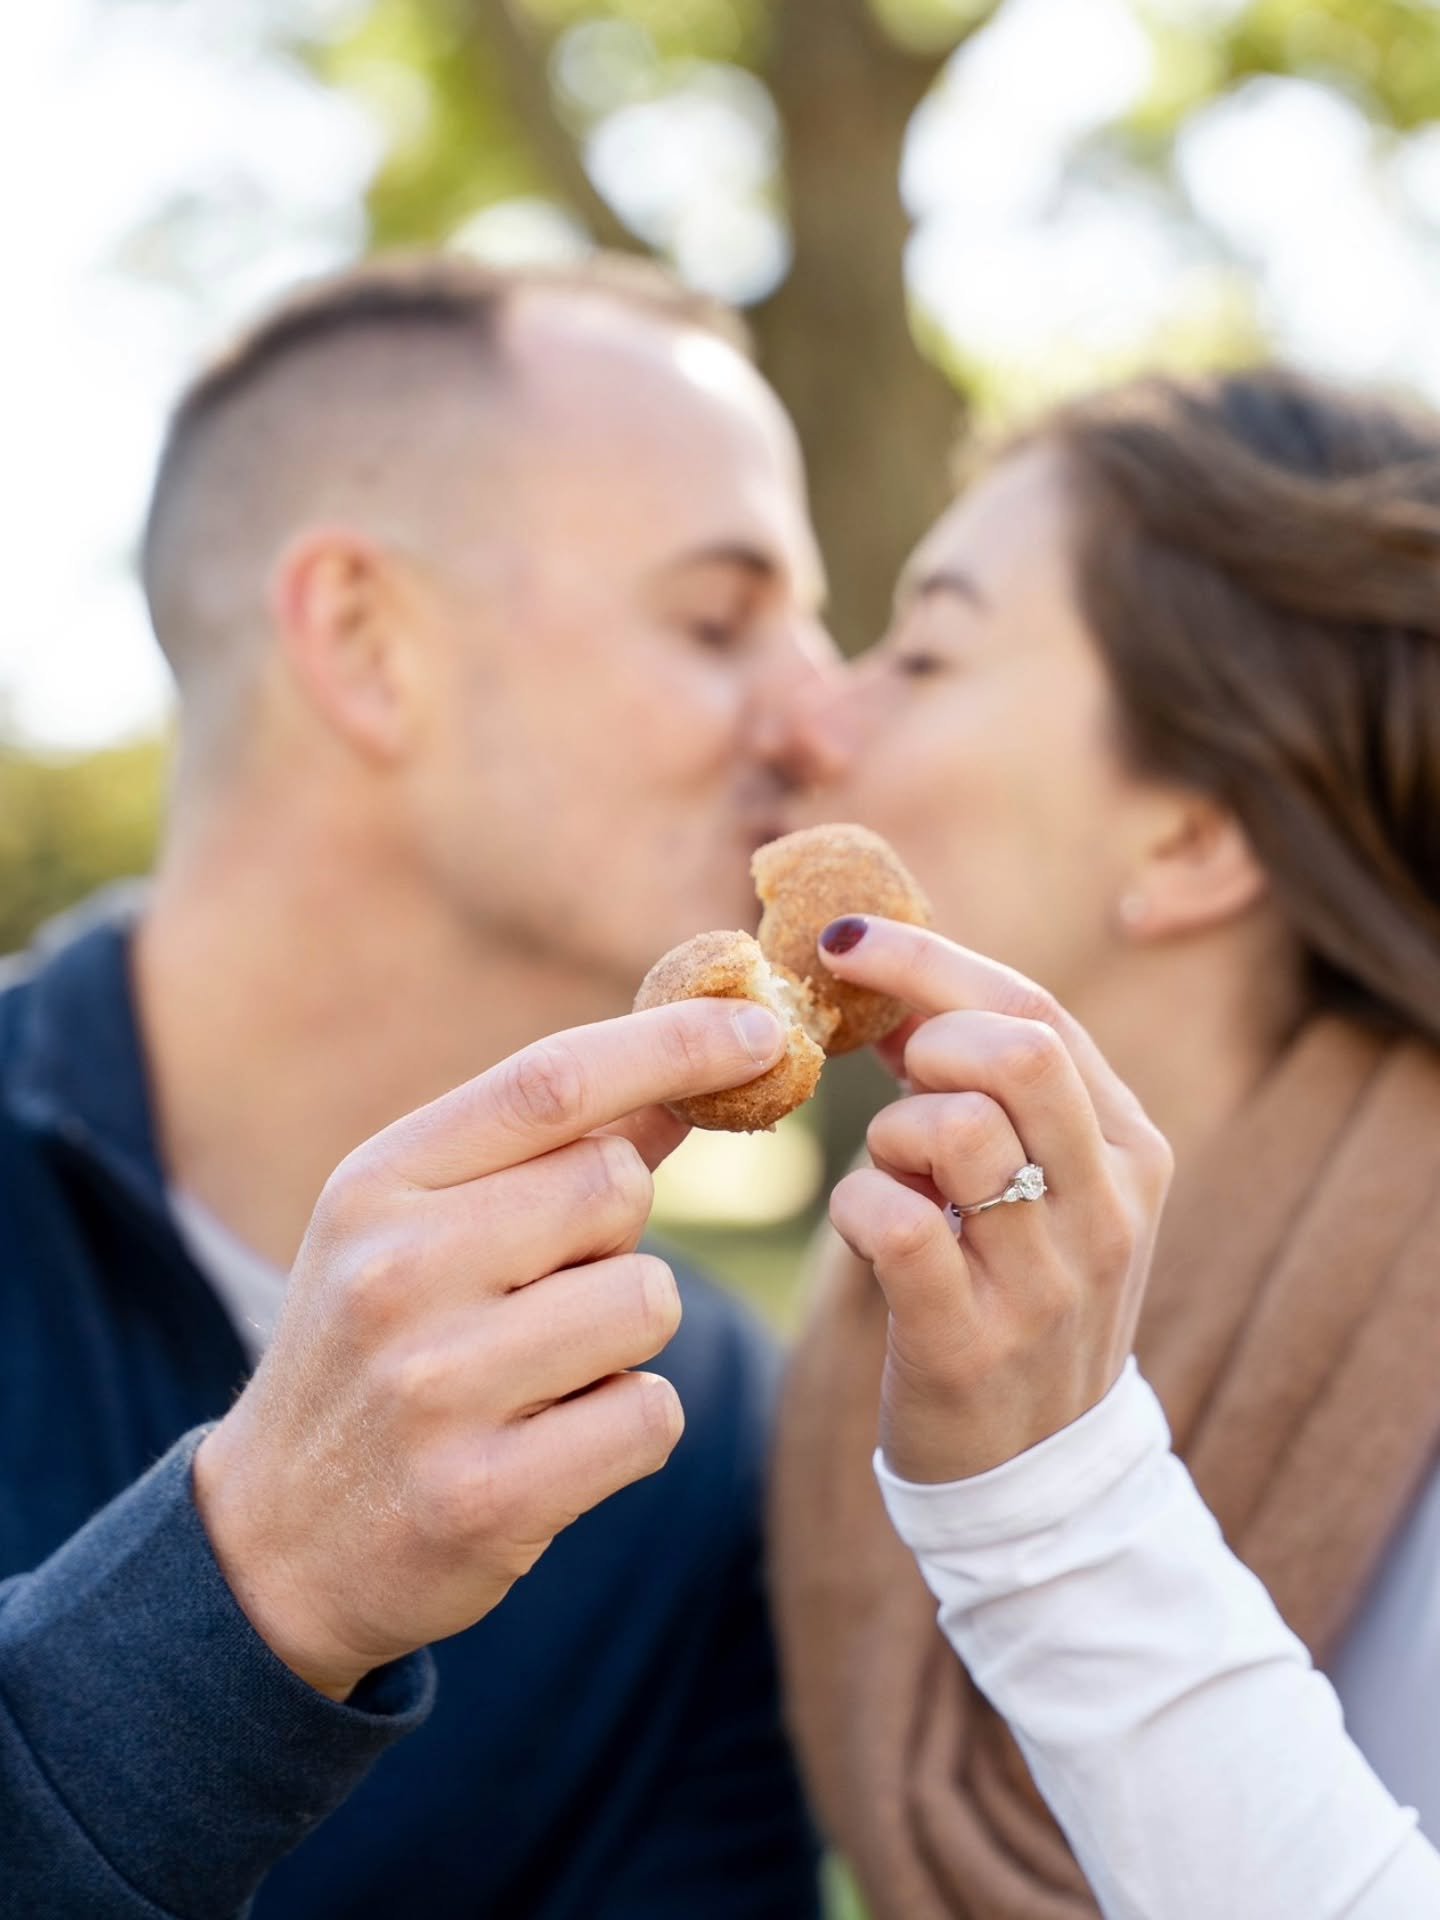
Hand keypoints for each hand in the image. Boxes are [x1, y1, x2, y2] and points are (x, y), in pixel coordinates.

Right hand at [193, 998, 785, 1699]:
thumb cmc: (375, 1350)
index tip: (762, 1026)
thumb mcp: (419, 1226)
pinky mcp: (484, 1496)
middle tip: (547, 1285)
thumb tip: (688, 1074)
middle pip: (616, 1188)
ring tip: (539, 1371)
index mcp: (378, 1184)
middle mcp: (396, 1272)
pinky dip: (627, 1424)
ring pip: (648, 1301)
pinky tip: (548, 1444)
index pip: (550, 1082)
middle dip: (618, 1233)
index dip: (672, 1044)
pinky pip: (650, 1415)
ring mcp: (436, 1388)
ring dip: (626, 1336)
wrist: (277, 1541)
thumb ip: (548, 1150)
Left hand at [817, 917, 1172, 1483]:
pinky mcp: (972, 1344)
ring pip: (951, 1130)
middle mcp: (1107, 1205)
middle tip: (891, 1075)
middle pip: (1016, 1050)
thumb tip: (894, 986)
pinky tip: (871, 1233)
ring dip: (889, 1137)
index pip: (1034, 1011)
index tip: (844, 940)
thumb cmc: (1018, 1291)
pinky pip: (894, 1223)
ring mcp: (1048, 1279)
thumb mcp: (1042, 1182)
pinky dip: (858, 1207)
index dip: (927, 959)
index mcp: (1129, 1147)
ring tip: (898, 1180)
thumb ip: (989, 1088)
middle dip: (925, 1035)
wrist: (1036, 1471)